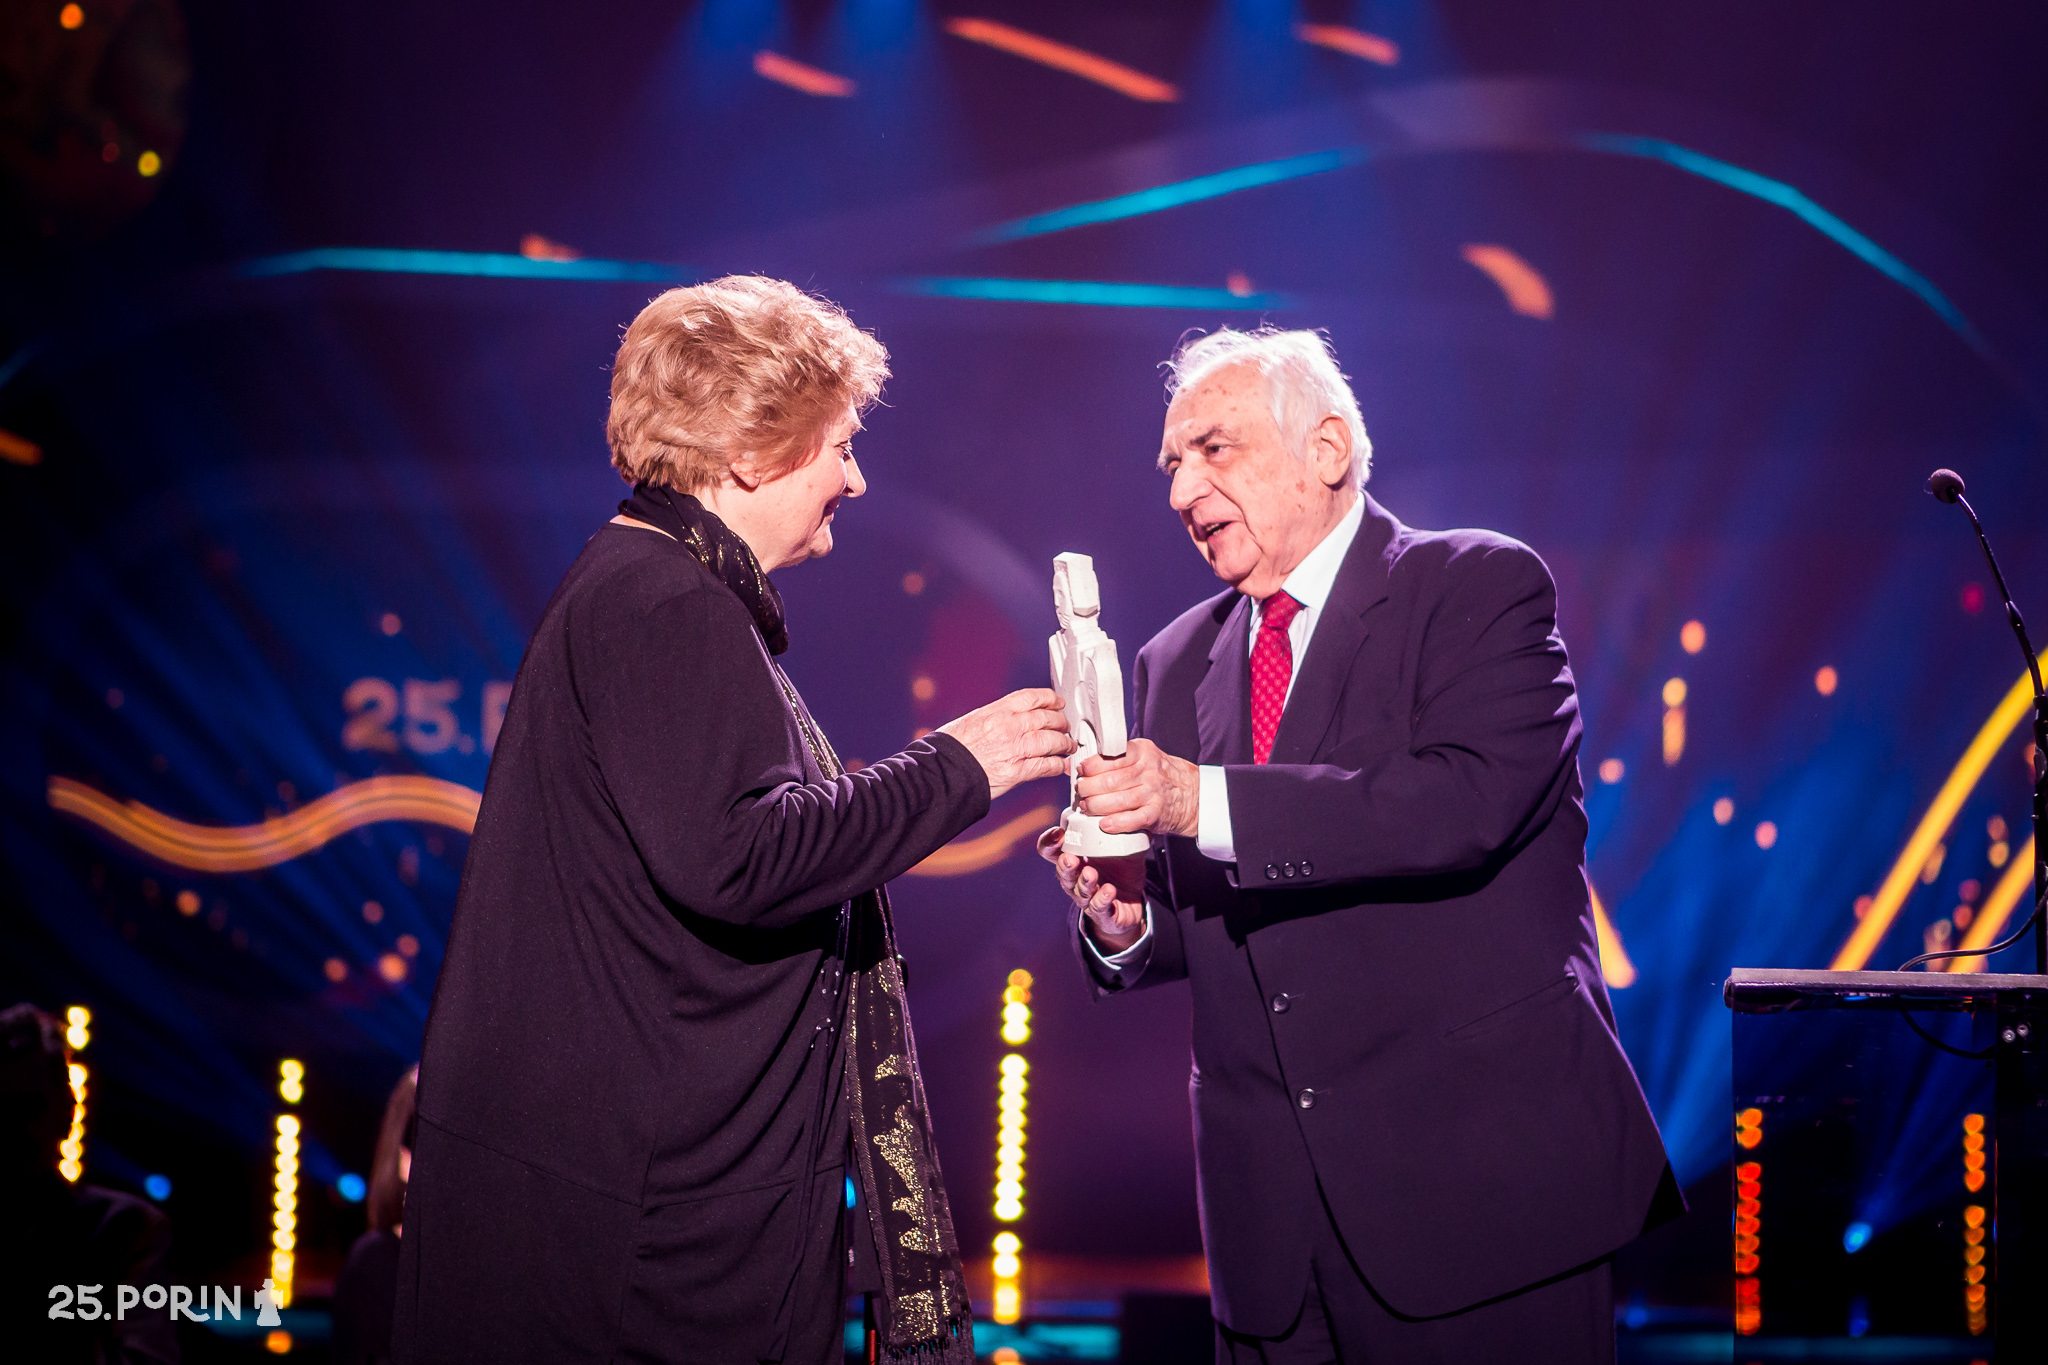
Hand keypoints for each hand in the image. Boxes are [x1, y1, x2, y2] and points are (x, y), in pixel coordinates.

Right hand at [938, 689, 1073, 801]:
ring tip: (1069, 746)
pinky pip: (1046, 766)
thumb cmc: (948, 750)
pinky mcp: (1017, 771)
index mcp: (996, 711)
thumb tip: (1005, 719)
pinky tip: (1062, 766)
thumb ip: (992, 719)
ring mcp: (1015, 748)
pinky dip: (1058, 766)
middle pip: (1046, 718)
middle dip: (1060, 722)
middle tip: (1065, 726)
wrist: (940, 773)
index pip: (1031, 697)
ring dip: (1064, 744)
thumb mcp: (970, 722)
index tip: (1057, 702)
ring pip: (1051, 741)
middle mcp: (1009, 726)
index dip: (1049, 698)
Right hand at [1036, 826, 1145, 950]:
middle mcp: (1075, 878)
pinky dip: (1102, 898)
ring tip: (1090, 873)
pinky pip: (1098, 907)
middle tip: (1071, 858)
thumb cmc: (1119, 868)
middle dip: (1065, 865)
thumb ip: (1114, 825)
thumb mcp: (1118, 844)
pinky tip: (1108, 890)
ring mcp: (1086, 897)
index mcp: (1074, 858)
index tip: (1058, 832)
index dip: (1050, 843)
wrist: (1131, 901)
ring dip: (1084, 882)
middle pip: (1062, 872)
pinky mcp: (1101, 912)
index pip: (1051, 851)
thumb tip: (1118, 796)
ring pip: (1079, 890)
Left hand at [1072, 738, 1199, 838]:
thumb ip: (1121, 757)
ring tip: (1086, 807)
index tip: (1081, 771)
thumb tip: (1087, 764)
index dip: (1091, 765)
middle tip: (1081, 791)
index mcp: (1143, 752)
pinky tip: (1104, 824)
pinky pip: (1133, 819)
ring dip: (1095, 806)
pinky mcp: (1156, 813)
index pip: (1111, 756)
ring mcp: (1153, 793)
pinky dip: (1116, 823)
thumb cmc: (1161, 775)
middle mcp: (1149, 771)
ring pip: (1117, 800)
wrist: (1192, 795)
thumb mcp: (1145, 756)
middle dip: (1088, 788)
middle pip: (1110, 780)